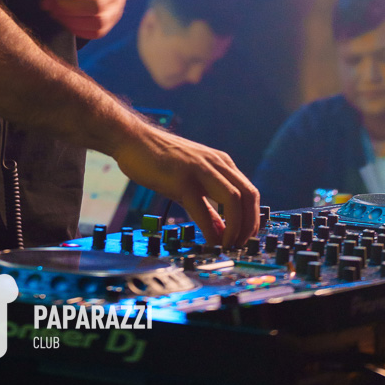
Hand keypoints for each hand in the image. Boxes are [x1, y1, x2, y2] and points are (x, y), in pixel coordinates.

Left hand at [41, 0, 131, 38]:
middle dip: (67, 7)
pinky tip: (63, 19)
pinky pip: (98, 32)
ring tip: (53, 11)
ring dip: (71, 20)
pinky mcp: (113, 18)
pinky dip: (78, 29)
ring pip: (98, 22)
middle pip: (96, 5)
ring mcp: (118, 5)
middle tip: (47, 3)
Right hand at [114, 125, 259, 248]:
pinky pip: (204, 210)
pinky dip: (212, 231)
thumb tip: (221, 231)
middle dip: (250, 225)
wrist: (132, 139)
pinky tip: (210, 242)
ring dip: (236, 228)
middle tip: (242, 245)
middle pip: (248, 195)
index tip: (246, 238)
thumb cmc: (159, 160)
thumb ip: (208, 204)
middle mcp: (215, 163)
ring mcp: (199, 170)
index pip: (249, 192)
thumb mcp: (190, 181)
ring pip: (234, 200)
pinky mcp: (182, 180)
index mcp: (220, 162)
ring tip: (228, 246)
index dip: (252, 219)